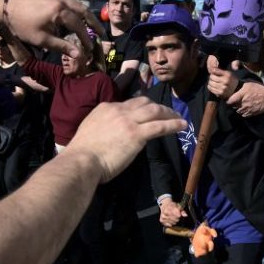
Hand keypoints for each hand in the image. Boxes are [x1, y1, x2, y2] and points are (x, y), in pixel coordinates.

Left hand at [4, 0, 102, 57]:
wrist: (4, 9)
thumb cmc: (22, 27)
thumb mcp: (42, 40)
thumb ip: (62, 46)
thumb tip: (80, 55)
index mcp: (60, 11)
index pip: (79, 25)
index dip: (86, 37)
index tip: (91, 47)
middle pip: (83, 10)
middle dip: (93, 22)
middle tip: (102, 32)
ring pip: (76, 3)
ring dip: (85, 14)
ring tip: (91, 24)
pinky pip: (67, 0)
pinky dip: (74, 8)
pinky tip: (73, 15)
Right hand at [65, 97, 184, 182]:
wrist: (81, 161)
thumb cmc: (81, 153)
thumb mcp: (90, 130)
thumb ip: (102, 126)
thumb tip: (110, 133)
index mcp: (106, 108)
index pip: (129, 103)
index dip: (141, 107)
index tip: (148, 112)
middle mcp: (119, 110)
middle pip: (144, 103)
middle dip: (157, 107)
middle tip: (167, 113)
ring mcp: (129, 121)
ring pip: (155, 111)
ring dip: (169, 113)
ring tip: (178, 118)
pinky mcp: (137, 134)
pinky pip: (160, 126)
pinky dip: (173, 124)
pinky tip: (182, 126)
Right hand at [158, 197, 186, 227]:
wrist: (165, 205)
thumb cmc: (172, 205)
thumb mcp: (178, 206)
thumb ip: (182, 211)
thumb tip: (185, 215)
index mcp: (170, 208)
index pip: (178, 215)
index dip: (179, 215)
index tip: (179, 214)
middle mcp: (165, 212)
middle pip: (176, 220)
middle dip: (177, 218)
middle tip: (176, 215)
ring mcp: (163, 217)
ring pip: (173, 223)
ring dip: (174, 221)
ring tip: (173, 217)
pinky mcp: (161, 220)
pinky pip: (169, 225)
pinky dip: (170, 223)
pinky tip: (170, 220)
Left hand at [206, 55, 241, 99]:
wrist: (237, 90)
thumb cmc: (231, 80)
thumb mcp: (228, 73)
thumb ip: (220, 70)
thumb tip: (212, 67)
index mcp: (227, 74)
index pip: (214, 71)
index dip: (213, 71)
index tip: (214, 72)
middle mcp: (225, 81)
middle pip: (211, 77)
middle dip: (211, 77)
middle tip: (213, 77)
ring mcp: (223, 88)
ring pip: (210, 83)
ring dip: (210, 82)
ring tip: (213, 82)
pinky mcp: (220, 93)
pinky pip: (210, 88)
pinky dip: (210, 87)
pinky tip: (213, 86)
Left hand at [227, 80, 263, 117]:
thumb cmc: (260, 89)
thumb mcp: (250, 83)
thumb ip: (242, 84)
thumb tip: (236, 83)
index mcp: (242, 95)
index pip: (230, 101)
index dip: (228, 101)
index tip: (228, 100)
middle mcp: (243, 103)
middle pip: (233, 107)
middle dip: (233, 105)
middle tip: (236, 102)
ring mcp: (247, 109)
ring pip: (238, 111)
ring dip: (238, 109)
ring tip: (241, 105)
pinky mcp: (251, 113)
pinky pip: (244, 115)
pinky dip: (243, 113)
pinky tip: (246, 109)